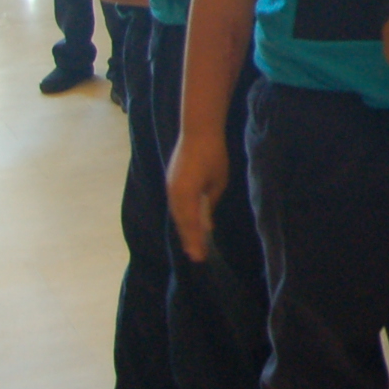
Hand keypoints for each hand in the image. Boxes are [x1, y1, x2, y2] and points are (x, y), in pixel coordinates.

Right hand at [166, 135, 227, 262]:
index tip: (199, 257)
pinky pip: (177, 206)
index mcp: (185, 195)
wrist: (198, 131)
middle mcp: (174, 195)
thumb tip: (206, 222)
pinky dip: (183, 217)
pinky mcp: (171, 182)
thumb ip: (210, 202)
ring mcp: (170, 188)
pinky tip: (189, 224)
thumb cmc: (213, 155)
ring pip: (178, 215)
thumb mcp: (218, 181)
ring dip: (185, 229)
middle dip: (189, 239)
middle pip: (182, 222)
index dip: (195, 241)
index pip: (190, 225)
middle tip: (196, 256)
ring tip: (193, 245)